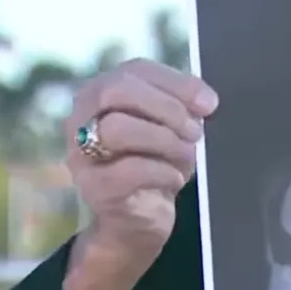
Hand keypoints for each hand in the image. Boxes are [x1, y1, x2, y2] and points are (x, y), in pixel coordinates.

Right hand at [65, 58, 217, 269]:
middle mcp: (82, 117)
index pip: (136, 69)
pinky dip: (162, 172)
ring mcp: (81, 152)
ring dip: (165, 141)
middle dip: (167, 108)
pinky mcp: (92, 187)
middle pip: (118, 90)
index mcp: (102, 91)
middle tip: (195, 132)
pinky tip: (175, 179)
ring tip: (186, 157)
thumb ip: (185, 105)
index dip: (177, 83)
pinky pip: (128, 170)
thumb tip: (206, 101)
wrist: (139, 220)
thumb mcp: (172, 128)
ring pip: (118, 128)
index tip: (209, 105)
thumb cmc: (156, 164)